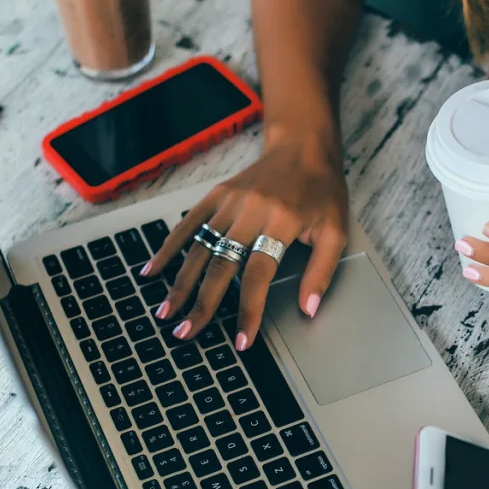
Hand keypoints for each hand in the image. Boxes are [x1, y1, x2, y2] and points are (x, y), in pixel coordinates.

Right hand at [141, 135, 347, 347]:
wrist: (303, 147)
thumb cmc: (322, 192)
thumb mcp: (336, 231)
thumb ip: (322, 272)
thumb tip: (309, 311)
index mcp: (282, 221)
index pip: (258, 275)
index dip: (248, 310)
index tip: (242, 341)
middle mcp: (251, 211)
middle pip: (221, 265)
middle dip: (202, 304)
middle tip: (186, 333)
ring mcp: (230, 201)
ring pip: (200, 248)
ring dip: (180, 283)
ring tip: (166, 313)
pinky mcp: (217, 194)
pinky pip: (189, 224)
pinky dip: (168, 248)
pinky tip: (152, 271)